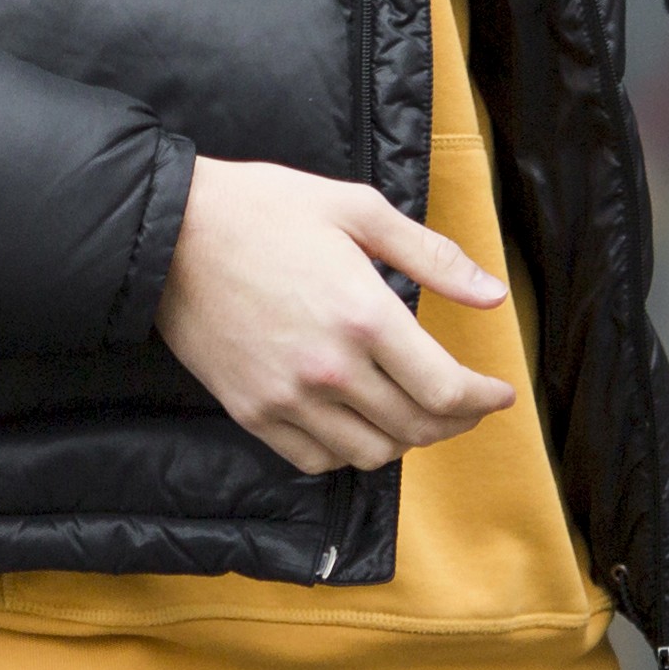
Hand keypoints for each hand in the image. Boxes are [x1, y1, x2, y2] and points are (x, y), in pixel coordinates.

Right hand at [156, 155, 519, 474]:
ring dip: (404, 441)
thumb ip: (432, 257)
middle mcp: (329, 369)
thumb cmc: (265, 209)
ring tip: (415, 414)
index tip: (499, 394)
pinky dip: (348, 453)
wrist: (169, 233)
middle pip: (415, 428)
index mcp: (364, 316)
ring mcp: (287, 398)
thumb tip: (492, 295)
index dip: (483, 401)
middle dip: (455, 422)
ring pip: (370, 454)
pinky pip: (315, 460)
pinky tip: (359, 424)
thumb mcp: (359, 210)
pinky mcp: (251, 412)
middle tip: (467, 404)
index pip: (445, 390)